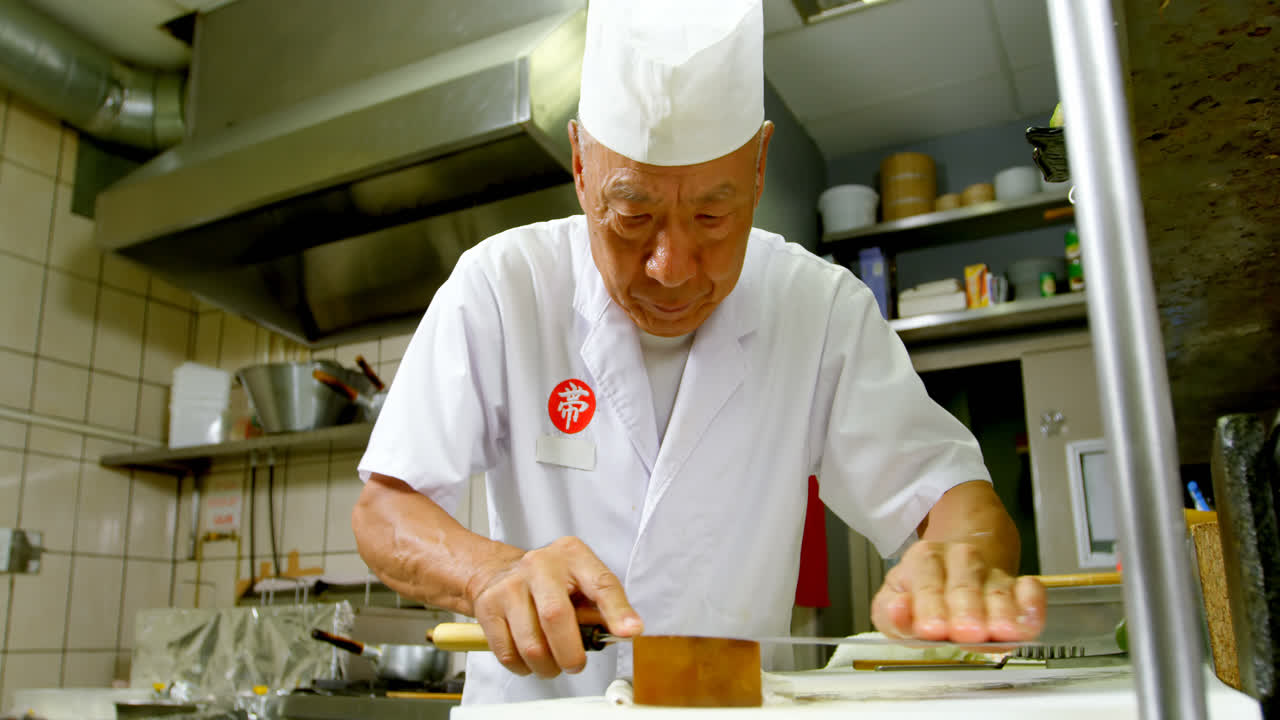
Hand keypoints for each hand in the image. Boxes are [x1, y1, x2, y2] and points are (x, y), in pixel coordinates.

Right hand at [466, 536, 643, 677]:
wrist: (495, 571)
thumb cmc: (548, 580)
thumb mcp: (580, 579)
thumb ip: (601, 604)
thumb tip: (624, 632)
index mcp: (572, 555)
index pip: (600, 583)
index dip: (617, 610)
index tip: (630, 632)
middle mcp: (540, 565)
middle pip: (556, 616)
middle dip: (571, 654)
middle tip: (575, 664)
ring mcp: (510, 585)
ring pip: (531, 644)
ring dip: (547, 667)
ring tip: (552, 663)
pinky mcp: (487, 607)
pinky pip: (508, 654)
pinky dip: (523, 667)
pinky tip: (530, 658)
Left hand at [870, 541, 1045, 643]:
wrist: (958, 564)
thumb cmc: (924, 591)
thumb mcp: (895, 599)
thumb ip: (891, 611)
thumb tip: (898, 610)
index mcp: (925, 560)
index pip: (926, 583)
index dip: (930, 607)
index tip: (932, 628)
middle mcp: (960, 561)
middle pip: (964, 586)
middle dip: (966, 610)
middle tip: (966, 631)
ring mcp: (992, 572)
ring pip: (997, 591)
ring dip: (1000, 612)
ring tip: (1000, 631)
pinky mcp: (1019, 586)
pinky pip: (1031, 591)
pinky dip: (1032, 604)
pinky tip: (1028, 620)